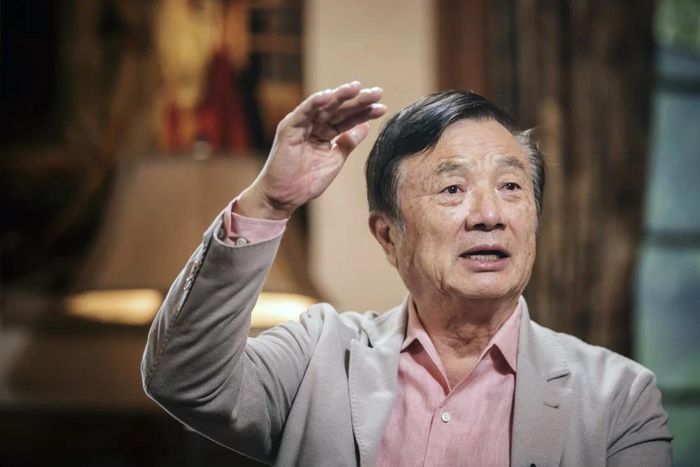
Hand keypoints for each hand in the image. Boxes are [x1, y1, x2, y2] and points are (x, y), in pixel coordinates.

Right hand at [237, 81, 385, 219]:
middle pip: (339, 109)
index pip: (347, 119)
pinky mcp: (289, 127)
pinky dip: (316, 102)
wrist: (284, 197)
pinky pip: (304, 111)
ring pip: (324, 106)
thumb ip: (348, 142)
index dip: (364, 113)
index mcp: (324, 133)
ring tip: (358, 88)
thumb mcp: (334, 160)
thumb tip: (366, 126)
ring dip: (340, 95)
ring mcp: (301, 124)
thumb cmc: (306, 181)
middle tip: (377, 92)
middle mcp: (313, 125)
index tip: (382, 107)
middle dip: (358, 100)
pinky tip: (331, 96)